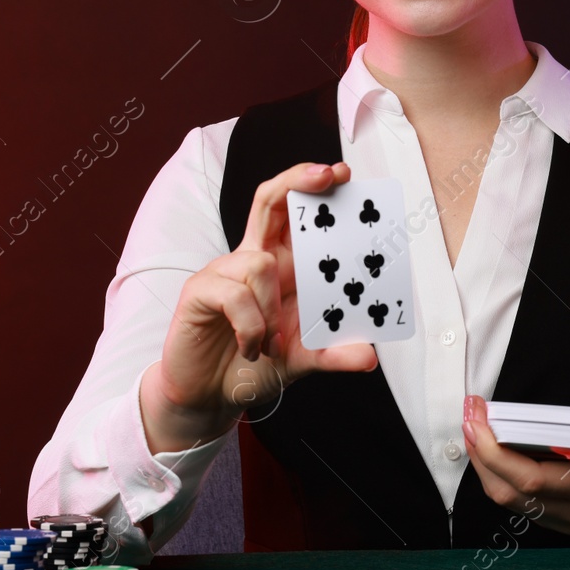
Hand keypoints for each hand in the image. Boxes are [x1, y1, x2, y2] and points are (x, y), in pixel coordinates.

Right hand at [139, 161, 379, 452]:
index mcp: (281, 267)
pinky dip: (251, 327)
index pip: (294, 213)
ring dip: (273, 310)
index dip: (312, 187)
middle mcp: (253, 260)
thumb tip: (370, 356)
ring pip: (260, 264)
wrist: (210, 396)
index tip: (342, 174)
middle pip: (269, 201)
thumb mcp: (304, 359)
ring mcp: (223, 273)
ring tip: (273, 344)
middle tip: (328, 175)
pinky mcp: (199, 292)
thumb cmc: (255, 365)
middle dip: (297, 180)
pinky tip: (250, 348)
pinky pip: (234, 295)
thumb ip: (334, 354)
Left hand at [460, 395, 569, 533]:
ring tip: (473, 424)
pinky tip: (488, 443)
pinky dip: (494, 471)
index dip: (496, 451)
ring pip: (506, 498)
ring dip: (482, 461)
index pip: (532, 478)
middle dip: (480, 451)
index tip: (479, 417)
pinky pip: (513, 499)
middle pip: (510, 490)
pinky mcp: (556, 518)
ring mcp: (566, 519)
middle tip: (470, 413)